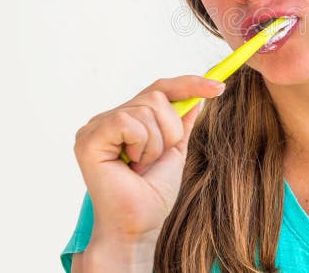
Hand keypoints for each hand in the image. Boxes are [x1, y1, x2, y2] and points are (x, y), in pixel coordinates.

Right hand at [74, 75, 224, 243]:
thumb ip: (182, 122)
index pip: (159, 88)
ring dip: (157, 143)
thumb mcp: (175, 150)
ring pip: (147, 108)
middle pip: (156, 95)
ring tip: (141, 166)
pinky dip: (141, 145)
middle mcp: (106, 119)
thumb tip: (197, 97)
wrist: (139, 224)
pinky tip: (130, 165)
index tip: (220, 87)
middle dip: (171, 129)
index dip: (190, 84)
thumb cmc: (152, 193)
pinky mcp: (89, 139)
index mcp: (124, 120)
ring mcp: (95, 127)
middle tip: (156, 159)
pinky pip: (128, 122)